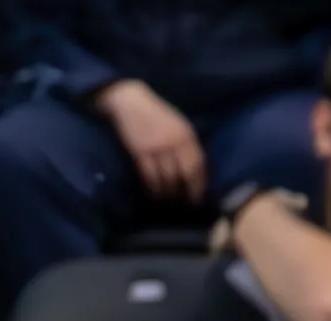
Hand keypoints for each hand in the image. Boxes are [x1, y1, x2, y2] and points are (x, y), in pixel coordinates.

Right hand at [95, 75, 206, 204]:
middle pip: (183, 175)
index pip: (198, 164)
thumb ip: (185, 143)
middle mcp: (175, 142)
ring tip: (168, 204)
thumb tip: (190, 168)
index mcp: (187, 134)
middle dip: (185, 194)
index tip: (199, 198)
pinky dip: (151, 188)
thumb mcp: (176, 125)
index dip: (199, 184)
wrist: (131, 102)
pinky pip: (148, 176)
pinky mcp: (140, 153)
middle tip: (185, 207)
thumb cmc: (155, 114)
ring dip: (167, 194)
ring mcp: (157, 148)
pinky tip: (152, 194)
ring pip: (166, 179)